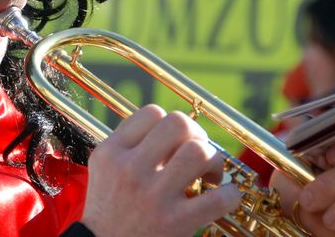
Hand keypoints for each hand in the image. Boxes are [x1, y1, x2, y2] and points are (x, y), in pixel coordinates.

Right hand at [81, 105, 240, 236]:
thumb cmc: (109, 209)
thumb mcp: (104, 168)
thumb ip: (129, 144)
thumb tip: (169, 126)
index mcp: (112, 152)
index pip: (152, 113)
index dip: (171, 122)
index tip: (175, 141)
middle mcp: (130, 169)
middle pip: (178, 124)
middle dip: (197, 135)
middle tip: (198, 153)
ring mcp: (153, 195)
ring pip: (198, 152)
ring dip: (213, 160)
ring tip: (209, 176)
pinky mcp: (175, 222)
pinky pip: (217, 198)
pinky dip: (229, 195)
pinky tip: (224, 197)